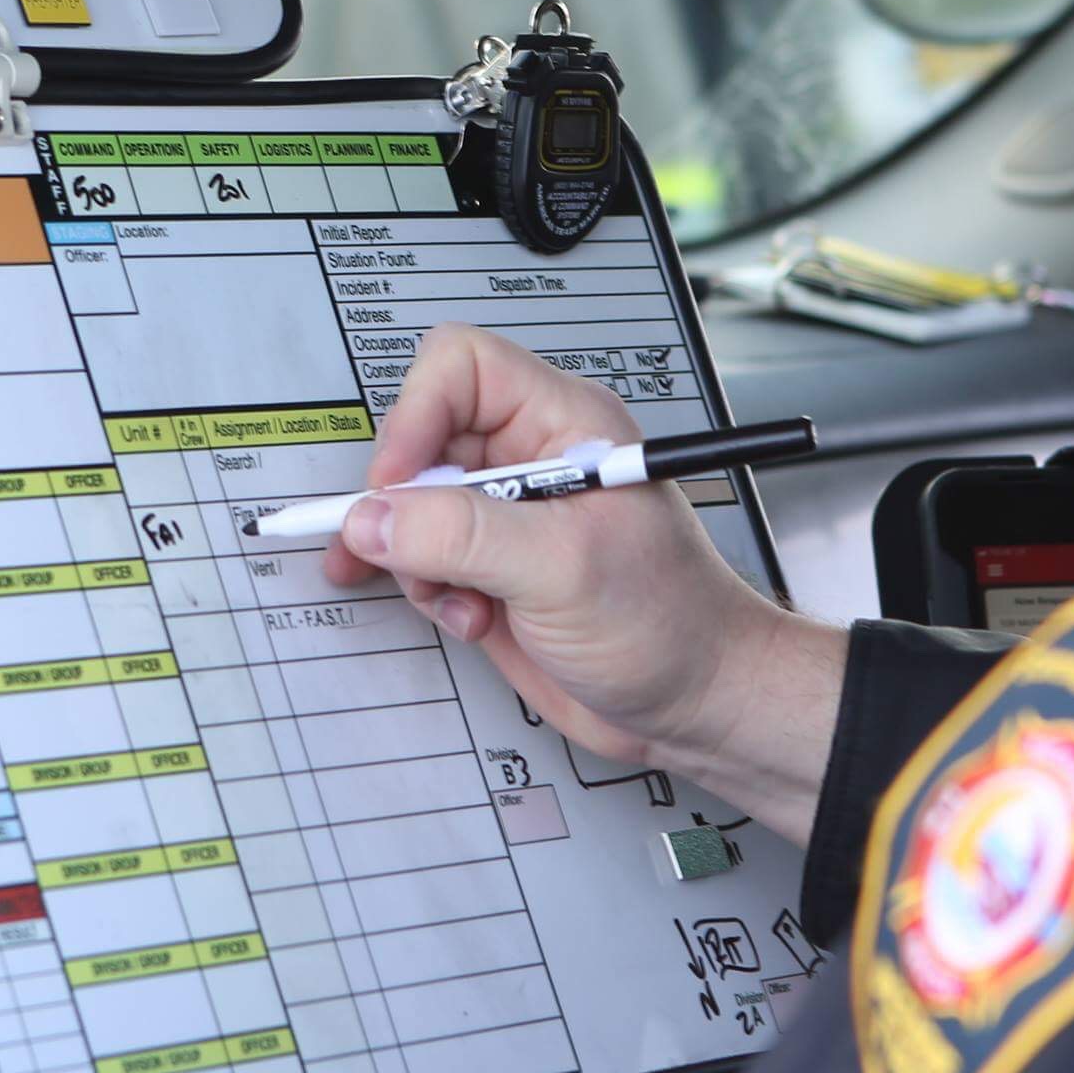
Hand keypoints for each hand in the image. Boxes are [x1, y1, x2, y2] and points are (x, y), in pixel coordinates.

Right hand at [322, 325, 844, 840]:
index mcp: (564, 426)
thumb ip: (461, 536)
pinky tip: (472, 618)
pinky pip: (425, 559)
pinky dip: (430, 591)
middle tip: (415, 551)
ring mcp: (510, 517)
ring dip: (418, 558)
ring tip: (463, 596)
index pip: (461, 368)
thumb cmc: (673, 623)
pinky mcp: (494, 569)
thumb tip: (376, 517)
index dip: (417, 415)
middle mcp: (532, 460)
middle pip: (423, 439)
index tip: (401, 484)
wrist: (697, 704)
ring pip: (413, 506)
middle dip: (407, 503)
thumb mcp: (561, 569)